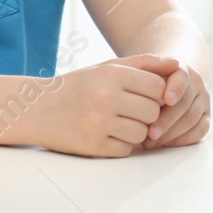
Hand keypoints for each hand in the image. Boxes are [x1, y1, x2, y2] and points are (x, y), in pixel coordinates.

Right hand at [28, 55, 169, 156]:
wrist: (36, 110)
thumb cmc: (78, 86)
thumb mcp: (107, 67)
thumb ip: (144, 63)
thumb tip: (177, 64)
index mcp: (112, 74)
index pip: (158, 88)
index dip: (157, 95)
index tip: (145, 96)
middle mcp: (106, 97)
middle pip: (153, 112)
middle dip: (147, 114)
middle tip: (131, 111)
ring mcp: (98, 123)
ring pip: (142, 133)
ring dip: (136, 131)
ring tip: (118, 122)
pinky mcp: (92, 146)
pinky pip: (126, 149)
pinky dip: (121, 145)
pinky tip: (107, 134)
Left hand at [138, 55, 210, 149]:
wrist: (166, 82)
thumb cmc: (148, 79)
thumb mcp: (143, 70)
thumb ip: (143, 70)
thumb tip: (143, 79)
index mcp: (181, 69)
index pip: (182, 77)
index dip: (176, 89)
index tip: (166, 100)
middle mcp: (195, 83)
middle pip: (185, 103)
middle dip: (167, 120)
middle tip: (150, 133)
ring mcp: (202, 100)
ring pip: (192, 119)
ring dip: (171, 134)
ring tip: (151, 142)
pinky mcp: (205, 117)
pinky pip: (200, 130)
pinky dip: (182, 140)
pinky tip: (164, 144)